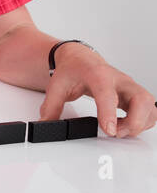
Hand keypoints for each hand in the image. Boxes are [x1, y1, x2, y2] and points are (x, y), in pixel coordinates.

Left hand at [40, 45, 155, 136]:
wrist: (80, 59)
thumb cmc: (72, 69)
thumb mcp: (56, 86)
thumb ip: (51, 108)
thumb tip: (46, 126)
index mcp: (98, 75)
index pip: (108, 94)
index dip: (110, 114)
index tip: (110, 131)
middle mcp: (119, 80)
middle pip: (141, 100)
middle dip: (134, 122)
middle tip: (116, 133)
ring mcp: (130, 87)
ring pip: (150, 106)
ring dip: (141, 124)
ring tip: (120, 131)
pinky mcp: (134, 95)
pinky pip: (149, 110)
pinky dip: (143, 122)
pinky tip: (126, 126)